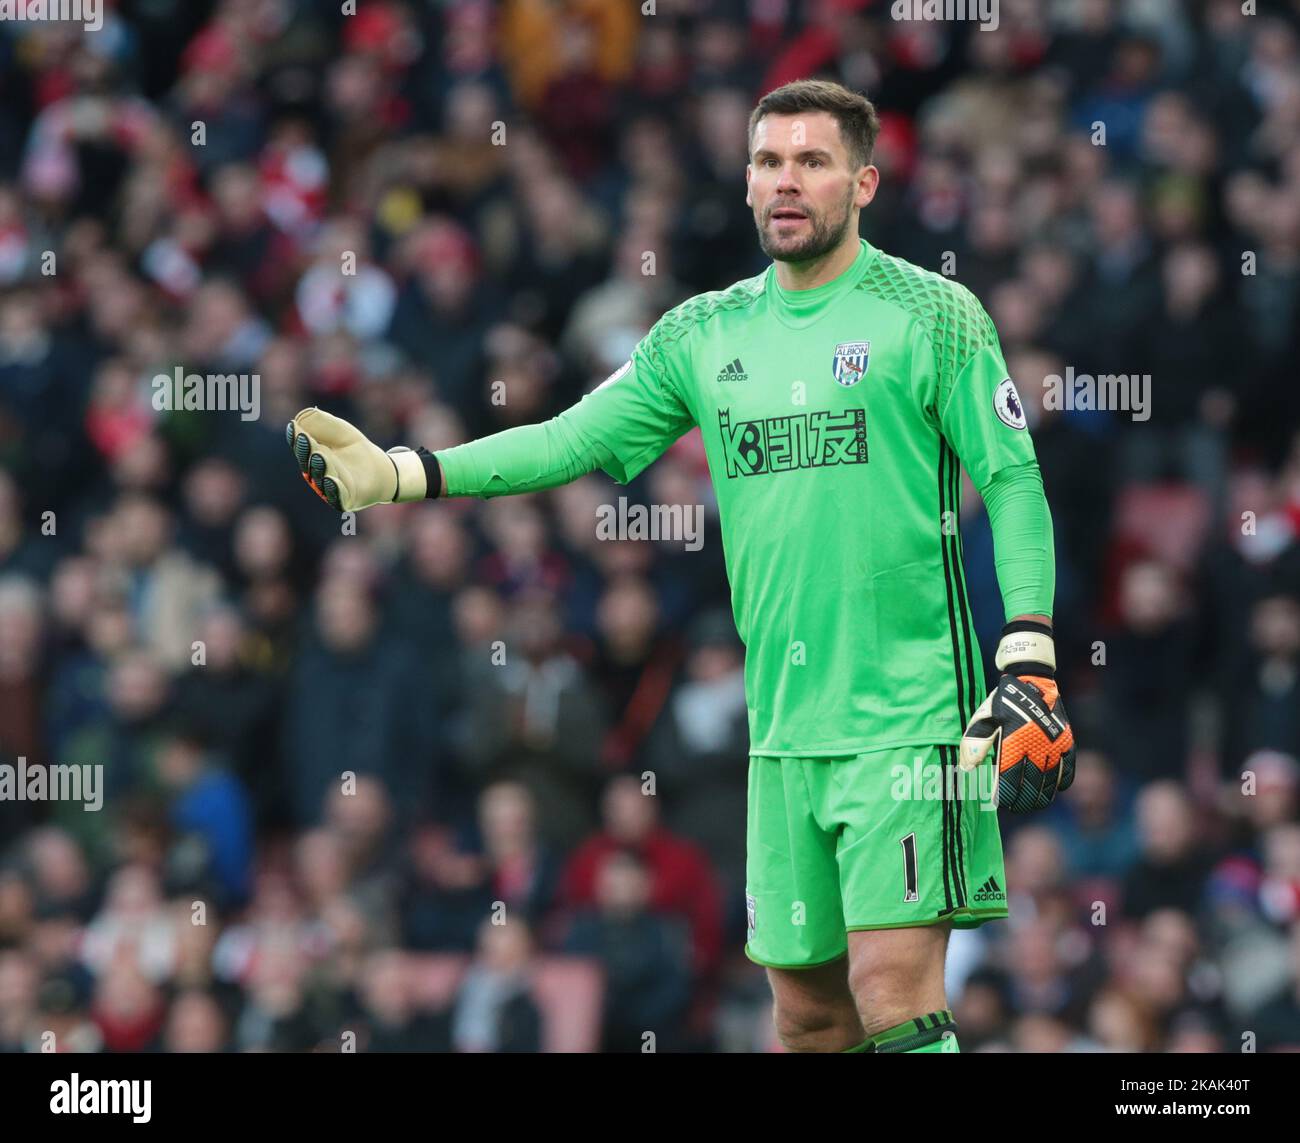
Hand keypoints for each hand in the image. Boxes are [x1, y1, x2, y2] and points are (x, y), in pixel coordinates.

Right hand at [286, 407, 426, 511]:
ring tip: (318, 456)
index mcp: (309, 454)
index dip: (297, 438)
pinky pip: (337, 496)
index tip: (294, 428)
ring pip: (321, 478)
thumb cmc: (353, 447)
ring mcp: (328, 487)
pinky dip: (333, 489)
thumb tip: (298, 419)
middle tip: (305, 439)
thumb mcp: (339, 430)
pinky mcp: (344, 500)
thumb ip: (321, 423)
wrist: (378, 468)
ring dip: (319, 467)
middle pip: (308, 462)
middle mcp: (315, 473)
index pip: (301, 446)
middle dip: (306, 451)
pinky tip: (331, 480)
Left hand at [959, 620, 1075, 812]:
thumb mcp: (984, 719)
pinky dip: (1063, 781)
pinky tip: (1055, 788)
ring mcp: (1053, 746)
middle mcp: (1036, 748)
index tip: (1001, 802)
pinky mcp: (1066, 741)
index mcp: (1013, 743)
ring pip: (1051, 781)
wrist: (1032, 681)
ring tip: (1035, 803)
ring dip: (1044, 795)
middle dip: (1025, 800)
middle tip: (1017, 806)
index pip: (1011, 781)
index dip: (1006, 795)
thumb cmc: (1002, 702)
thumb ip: (975, 743)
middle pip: (1032, 786)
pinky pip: (1068, 768)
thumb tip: (967, 769)